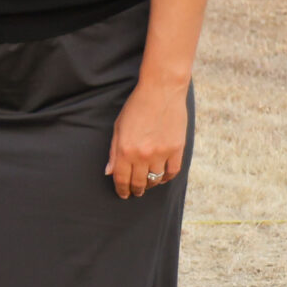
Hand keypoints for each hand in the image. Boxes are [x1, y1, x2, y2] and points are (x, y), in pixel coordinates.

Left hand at [106, 77, 188, 199]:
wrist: (161, 92)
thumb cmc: (136, 107)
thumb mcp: (118, 128)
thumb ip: (114, 152)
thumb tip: (109, 173)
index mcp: (125, 150)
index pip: (122, 178)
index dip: (122, 190)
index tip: (123, 194)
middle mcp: (143, 155)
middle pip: (139, 182)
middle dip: (136, 190)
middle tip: (135, 192)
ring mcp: (162, 153)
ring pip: (156, 180)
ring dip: (150, 185)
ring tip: (147, 185)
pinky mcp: (177, 149)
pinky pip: (172, 171)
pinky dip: (167, 177)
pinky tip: (162, 177)